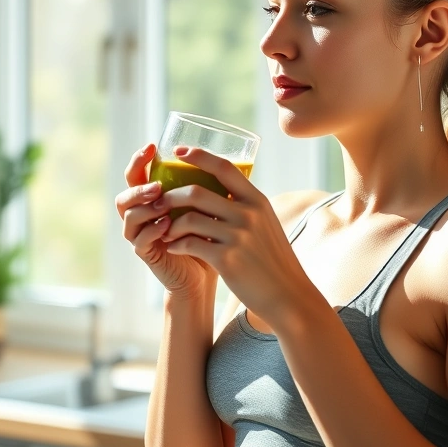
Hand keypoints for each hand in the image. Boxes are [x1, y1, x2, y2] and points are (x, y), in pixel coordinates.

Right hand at [115, 144, 216, 299]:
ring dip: (144, 206)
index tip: (153, 146)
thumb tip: (234, 156)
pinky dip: (152, 230)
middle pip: (124, 194)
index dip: (139, 160)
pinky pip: (139, 239)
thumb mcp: (210, 207)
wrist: (209, 272)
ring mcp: (140, 234)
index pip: (137, 175)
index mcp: (153, 199)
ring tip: (161, 200)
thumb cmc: (211, 236)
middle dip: (138, 186)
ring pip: (128, 215)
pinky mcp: (146, 253)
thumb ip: (209, 186)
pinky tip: (167, 225)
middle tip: (158, 184)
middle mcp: (141, 215)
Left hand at [158, 146, 300, 317]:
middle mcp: (248, 214)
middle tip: (160, 202)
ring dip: (170, 223)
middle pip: (197, 192)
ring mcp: (237, 236)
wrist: (287, 295)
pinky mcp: (226, 259)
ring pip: (189, 218)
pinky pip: (189, 243)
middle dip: (171, 195)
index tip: (178, 152)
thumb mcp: (266, 224)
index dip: (199, 156)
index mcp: (257, 200)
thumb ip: (246, 207)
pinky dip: (176, 244)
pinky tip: (172, 247)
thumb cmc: (273, 260)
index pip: (224, 167)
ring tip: (165, 230)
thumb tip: (221, 190)